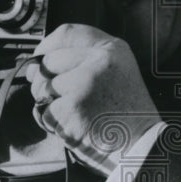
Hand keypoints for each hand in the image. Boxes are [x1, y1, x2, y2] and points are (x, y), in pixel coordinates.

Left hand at [25, 23, 161, 175]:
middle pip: (49, 61)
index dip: (47, 46)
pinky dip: (54, 125)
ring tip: (75, 116)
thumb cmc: (127, 118)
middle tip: (57, 99)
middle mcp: (99, 60)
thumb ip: (85, 62)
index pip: (67, 32)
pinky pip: (45, 112)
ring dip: (49, 105)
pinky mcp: (73, 106)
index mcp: (112, 49)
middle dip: (43, 81)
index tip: (40, 58)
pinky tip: (75, 128)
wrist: (142, 148)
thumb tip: (38, 63)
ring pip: (43, 87)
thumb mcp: (116, 75)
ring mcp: (85, 82)